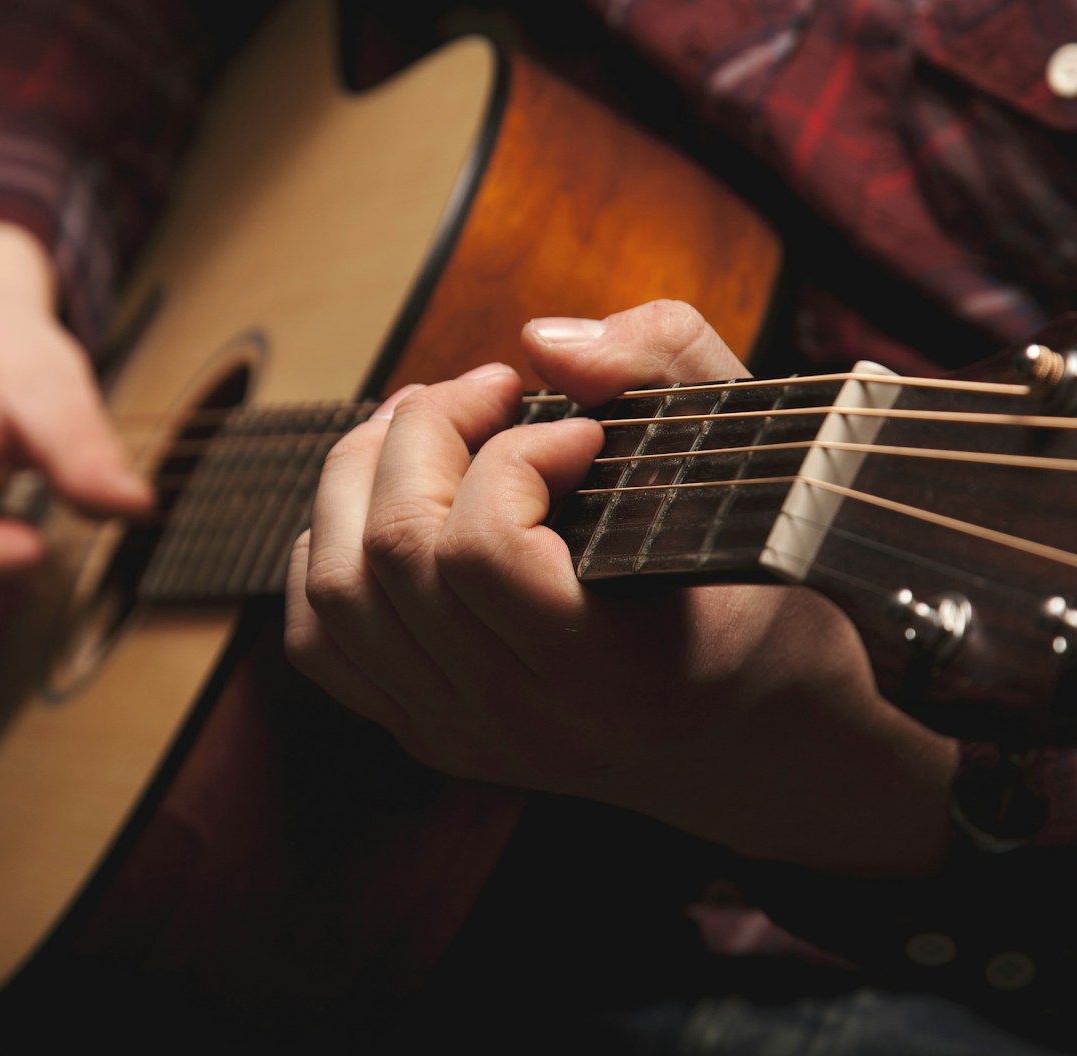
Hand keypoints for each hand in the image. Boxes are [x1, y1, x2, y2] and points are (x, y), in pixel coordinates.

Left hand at [285, 300, 954, 875]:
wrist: (750, 731)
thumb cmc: (758, 580)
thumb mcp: (755, 457)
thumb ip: (665, 366)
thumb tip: (540, 339)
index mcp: (620, 674)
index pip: (485, 554)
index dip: (515, 455)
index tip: (583, 431)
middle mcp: (526, 722)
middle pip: (397, 552)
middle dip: (428, 430)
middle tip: (491, 388)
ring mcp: (464, 737)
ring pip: (338, 589)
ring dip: (366, 471)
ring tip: (431, 420)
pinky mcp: (425, 733)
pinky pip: (318, 636)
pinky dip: (331, 546)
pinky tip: (392, 499)